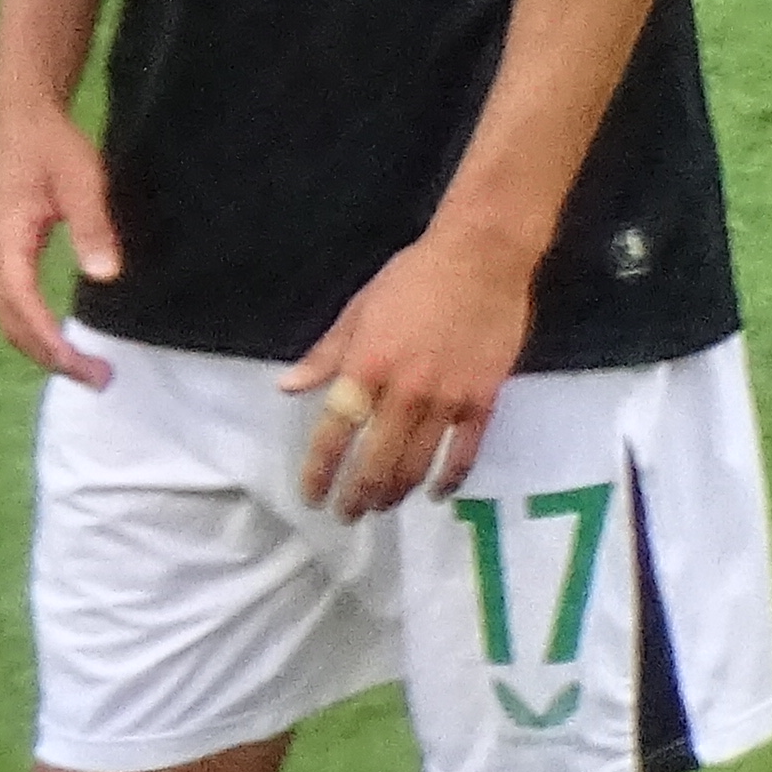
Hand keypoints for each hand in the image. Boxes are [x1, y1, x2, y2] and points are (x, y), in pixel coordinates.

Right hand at [0, 101, 122, 384]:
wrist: (22, 120)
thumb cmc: (54, 148)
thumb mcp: (83, 181)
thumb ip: (93, 227)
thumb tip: (106, 276)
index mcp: (3, 240)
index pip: (23, 306)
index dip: (51, 342)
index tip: (85, 367)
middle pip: (11, 323)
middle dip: (52, 357)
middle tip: (99, 380)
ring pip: (7, 319)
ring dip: (42, 349)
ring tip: (86, 369)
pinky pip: (8, 306)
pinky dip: (33, 331)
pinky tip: (61, 341)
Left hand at [283, 226, 533, 516]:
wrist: (482, 256)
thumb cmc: (414, 277)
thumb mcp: (359, 310)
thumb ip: (325, 355)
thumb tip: (288, 387)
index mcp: (367, 367)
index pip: (333, 433)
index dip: (319, 471)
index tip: (311, 496)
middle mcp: (404, 392)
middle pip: (375, 462)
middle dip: (355, 496)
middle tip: (345, 514)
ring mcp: (447, 399)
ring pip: (416, 465)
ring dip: (393, 493)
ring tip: (380, 506)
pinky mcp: (483, 400)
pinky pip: (464, 453)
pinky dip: (448, 479)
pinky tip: (434, 492)